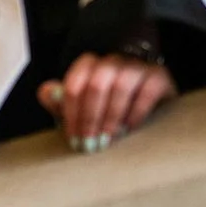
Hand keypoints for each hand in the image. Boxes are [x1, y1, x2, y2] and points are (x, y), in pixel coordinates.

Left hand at [38, 53, 174, 151]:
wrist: (147, 108)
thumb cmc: (106, 110)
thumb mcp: (79, 110)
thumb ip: (58, 101)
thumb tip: (47, 92)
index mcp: (88, 66)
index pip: (74, 84)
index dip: (71, 114)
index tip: (73, 139)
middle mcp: (112, 62)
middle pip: (96, 85)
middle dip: (90, 118)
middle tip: (91, 144)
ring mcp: (136, 67)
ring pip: (120, 86)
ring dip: (111, 117)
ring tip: (109, 140)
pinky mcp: (158, 76)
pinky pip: (146, 92)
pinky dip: (136, 113)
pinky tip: (130, 130)